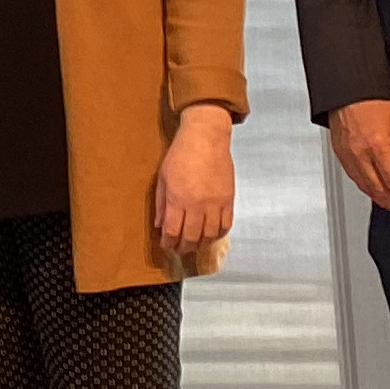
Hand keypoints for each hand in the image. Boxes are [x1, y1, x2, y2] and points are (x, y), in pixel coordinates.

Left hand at [152, 102, 235, 248]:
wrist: (205, 139)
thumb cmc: (180, 155)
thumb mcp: (163, 177)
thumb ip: (161, 203)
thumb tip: (160, 225)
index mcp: (178, 199)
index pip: (173, 231)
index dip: (169, 242)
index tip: (167, 246)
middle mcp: (198, 205)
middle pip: (192, 237)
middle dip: (184, 247)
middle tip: (180, 249)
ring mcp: (215, 204)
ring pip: (210, 235)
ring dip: (201, 244)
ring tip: (195, 245)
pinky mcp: (229, 200)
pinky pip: (226, 225)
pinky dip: (219, 234)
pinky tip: (212, 235)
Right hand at [330, 98, 389, 219]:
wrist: (347, 89)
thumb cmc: (372, 100)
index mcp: (376, 147)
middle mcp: (359, 155)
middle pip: (379, 191)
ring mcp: (347, 156)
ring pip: (366, 188)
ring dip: (383, 202)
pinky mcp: (341, 155)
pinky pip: (355, 180)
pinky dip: (368, 191)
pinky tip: (376, 192)